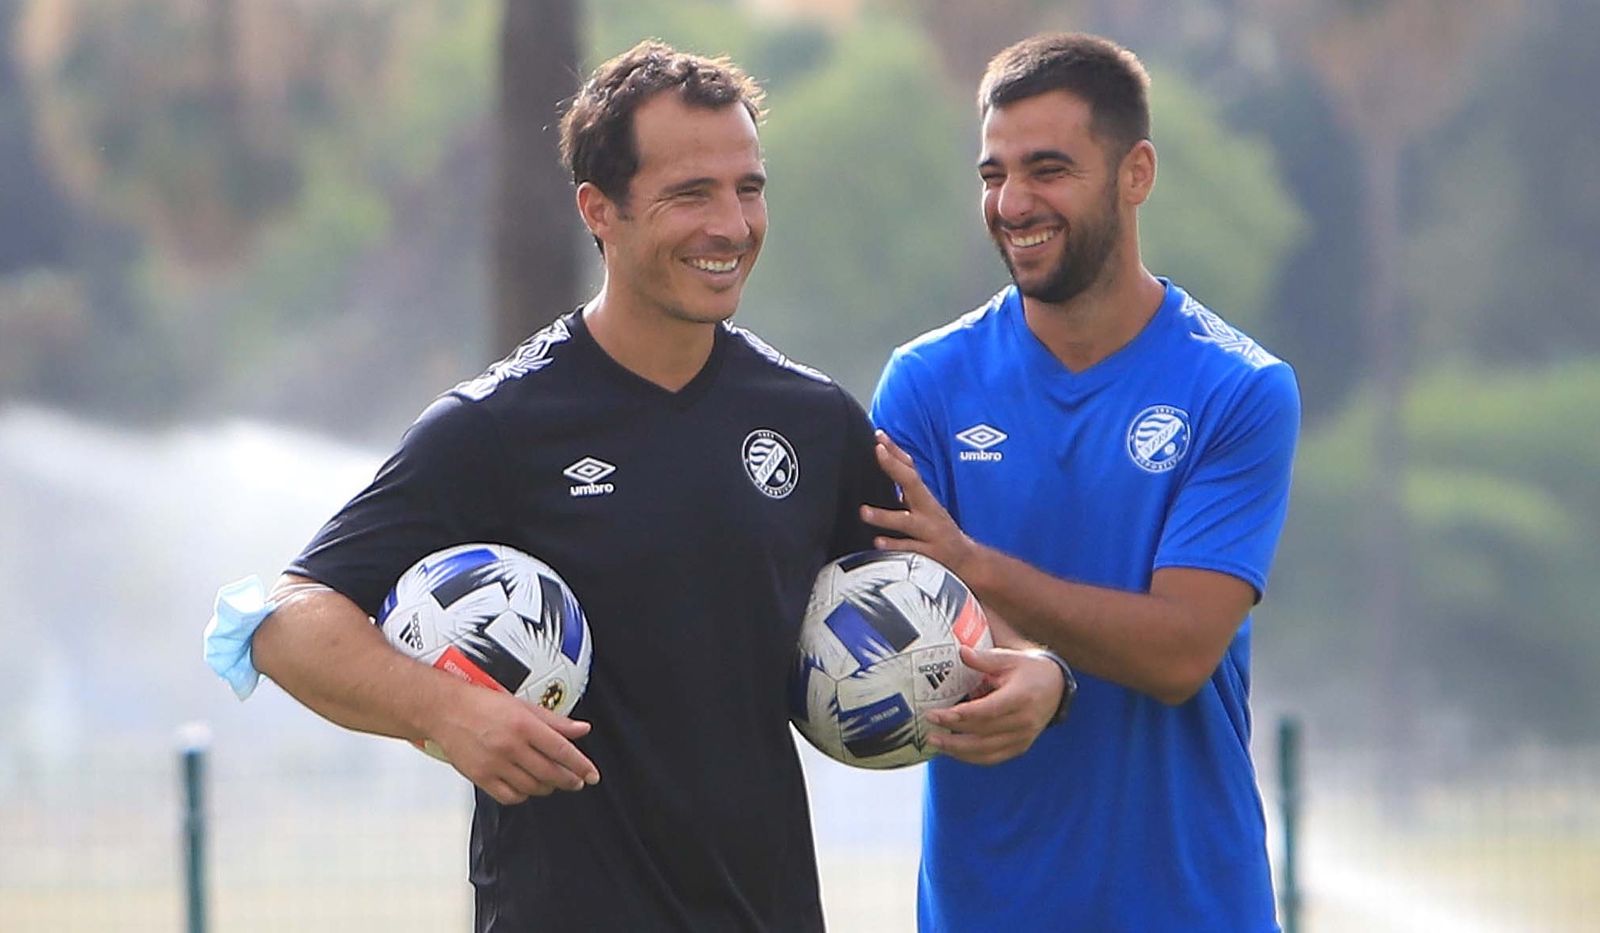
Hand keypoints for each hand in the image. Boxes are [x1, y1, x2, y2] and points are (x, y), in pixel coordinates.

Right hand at [428, 683, 600, 804]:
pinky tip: (527, 787)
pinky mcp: (481, 777)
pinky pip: (509, 796)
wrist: (445, 710)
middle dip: (569, 780)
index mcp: (524, 725)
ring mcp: (495, 764)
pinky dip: (523, 795)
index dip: (581, 765)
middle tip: (577, 782)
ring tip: (552, 781)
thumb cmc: (482, 704)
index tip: (592, 775)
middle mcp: (511, 746)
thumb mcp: (523, 706)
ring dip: (547, 787)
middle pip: (550, 772)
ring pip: (532, 787)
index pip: (561, 750)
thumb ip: (555, 721)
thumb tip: (582, 729)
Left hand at [860, 431, 981, 579]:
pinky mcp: (930, 555)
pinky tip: (878, 542)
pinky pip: (910, 550)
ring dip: (885, 516)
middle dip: (895, 467)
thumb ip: (906, 487)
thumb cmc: (937, 530)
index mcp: (925, 498)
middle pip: (913, 484)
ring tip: (864, 512)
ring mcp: (930, 533)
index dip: (896, 452)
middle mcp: (928, 511)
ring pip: (907, 522)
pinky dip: (895, 546)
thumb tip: (887, 462)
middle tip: (878, 452)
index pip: (910, 468)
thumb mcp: (924, 505)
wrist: (967, 561)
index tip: (880, 436)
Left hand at [924, 646, 1063, 765]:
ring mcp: (1023, 737)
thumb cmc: (1028, 670)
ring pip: (986, 751)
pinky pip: (993, 758)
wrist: (1056, 687)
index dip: (960, 715)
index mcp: (1021, 697)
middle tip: (929, 728)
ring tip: (935, 742)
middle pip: (983, 732)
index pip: (986, 711)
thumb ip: (984, 659)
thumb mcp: (1009, 659)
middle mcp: (1024, 721)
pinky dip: (971, 757)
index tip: (936, 714)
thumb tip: (961, 652)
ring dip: (958, 750)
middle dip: (952, 733)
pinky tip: (953, 751)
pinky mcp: (1020, 747)